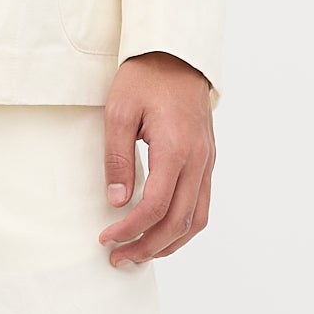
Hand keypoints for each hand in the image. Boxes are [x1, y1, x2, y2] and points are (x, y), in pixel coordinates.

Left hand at [98, 53, 214, 267]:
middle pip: (179, 221)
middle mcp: (199, 159)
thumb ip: (118, 159)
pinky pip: (202, 205)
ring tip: (139, 254)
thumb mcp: (119, 112)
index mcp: (176, 148)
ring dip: (168, 243)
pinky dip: (183, 227)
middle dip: (147, 246)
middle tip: (118, 259)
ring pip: (197, 219)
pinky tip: (161, 234)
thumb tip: (117, 201)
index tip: (106, 238)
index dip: (130, 229)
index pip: (156, 205)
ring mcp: (208, 161)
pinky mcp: (208, 160)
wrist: (177, 54)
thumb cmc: (145, 78)